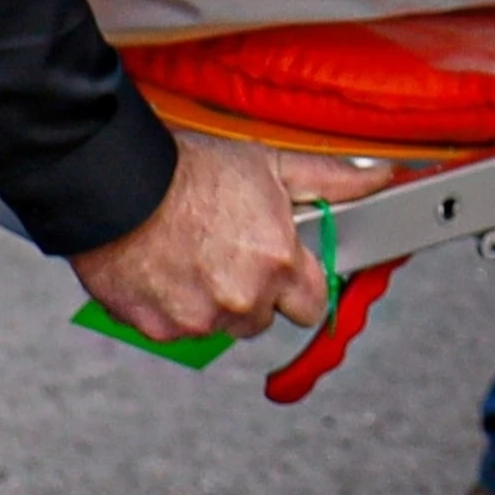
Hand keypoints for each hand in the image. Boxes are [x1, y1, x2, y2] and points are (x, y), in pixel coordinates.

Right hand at [71, 132, 396, 344]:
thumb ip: (330, 180)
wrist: (116, 184)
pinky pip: (176, 329)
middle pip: (263, 317)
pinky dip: (171, 308)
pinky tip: (163, 270)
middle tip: (227, 251)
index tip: (285, 269)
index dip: (299, 285)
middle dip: (253, 292)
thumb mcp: (270, 165)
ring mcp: (198, 319)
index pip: (312, 305)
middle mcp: (243, 300)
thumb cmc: (191, 171)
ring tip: (192, 256)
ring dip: (212, 302)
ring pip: (220, 326)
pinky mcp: (157, 329)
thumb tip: (378, 176)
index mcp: (278, 264)